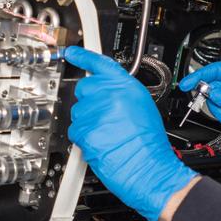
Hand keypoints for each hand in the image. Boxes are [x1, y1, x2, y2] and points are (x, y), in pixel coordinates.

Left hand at [64, 46, 197, 220]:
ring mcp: (96, 112)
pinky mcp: (85, 130)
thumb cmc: (149, 143)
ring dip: (88, 123)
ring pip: (78, 113)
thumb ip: (122, 94)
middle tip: (104, 118)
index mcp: (127, 87)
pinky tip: (101, 143)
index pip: (100, 64)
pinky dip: (84, 139)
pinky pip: (75, 131)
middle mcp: (110, 95)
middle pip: (84, 89)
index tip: (71, 52)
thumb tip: (107, 92)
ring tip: (108, 134)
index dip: (83, 56)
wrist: (149, 168)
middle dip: (89, 103)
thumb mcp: (142, 107)